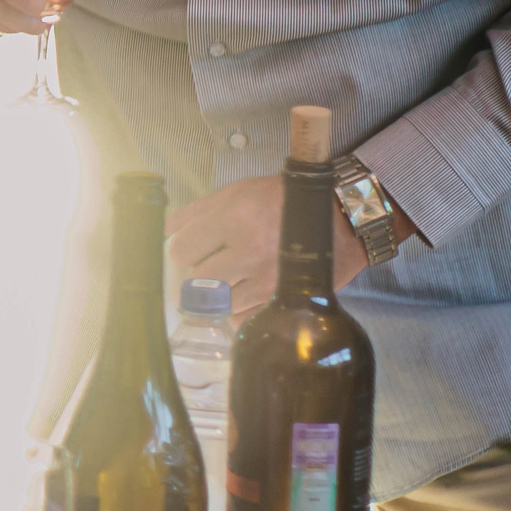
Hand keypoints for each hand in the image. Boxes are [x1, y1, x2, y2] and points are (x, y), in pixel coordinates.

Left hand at [167, 174, 382, 309]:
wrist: (343, 218)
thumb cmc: (286, 201)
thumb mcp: (239, 192)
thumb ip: (199, 211)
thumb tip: (167, 230)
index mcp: (234, 219)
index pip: (183, 249)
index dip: (182, 251)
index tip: (190, 250)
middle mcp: (249, 251)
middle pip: (197, 279)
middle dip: (195, 274)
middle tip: (205, 267)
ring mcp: (267, 279)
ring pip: (219, 302)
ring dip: (216, 295)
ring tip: (225, 282)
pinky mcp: (283, 298)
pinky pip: (245, 318)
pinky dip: (238, 313)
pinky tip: (242, 298)